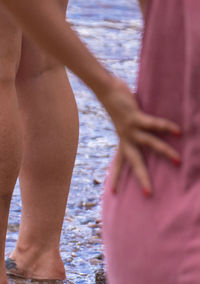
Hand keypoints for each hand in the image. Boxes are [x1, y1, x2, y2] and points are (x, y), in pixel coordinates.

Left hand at [99, 79, 180, 194]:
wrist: (105, 90)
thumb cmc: (118, 104)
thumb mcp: (126, 121)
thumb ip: (136, 128)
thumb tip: (148, 132)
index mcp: (122, 141)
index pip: (117, 163)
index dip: (115, 178)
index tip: (113, 193)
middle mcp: (125, 138)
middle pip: (134, 162)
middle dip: (141, 178)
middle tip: (148, 193)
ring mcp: (129, 129)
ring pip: (149, 144)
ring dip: (164, 152)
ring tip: (178, 161)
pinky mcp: (134, 117)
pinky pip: (153, 124)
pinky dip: (166, 128)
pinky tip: (179, 132)